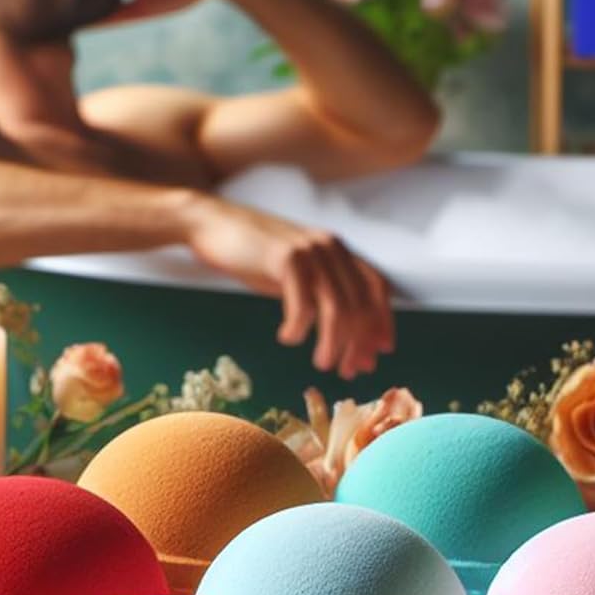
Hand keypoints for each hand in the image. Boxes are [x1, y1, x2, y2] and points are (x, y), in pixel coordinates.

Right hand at [182, 195, 393, 378]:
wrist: (212, 224)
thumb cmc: (253, 253)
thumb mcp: (297, 271)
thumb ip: (321, 292)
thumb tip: (346, 335)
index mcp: (338, 249)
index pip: (376, 287)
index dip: (382, 322)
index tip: (377, 354)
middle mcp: (330, 247)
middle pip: (360, 305)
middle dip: (358, 344)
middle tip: (347, 371)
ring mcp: (309, 250)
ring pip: (337, 308)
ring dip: (333, 343)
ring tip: (323, 363)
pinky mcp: (285, 257)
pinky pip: (303, 304)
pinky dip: (299, 328)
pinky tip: (288, 337)